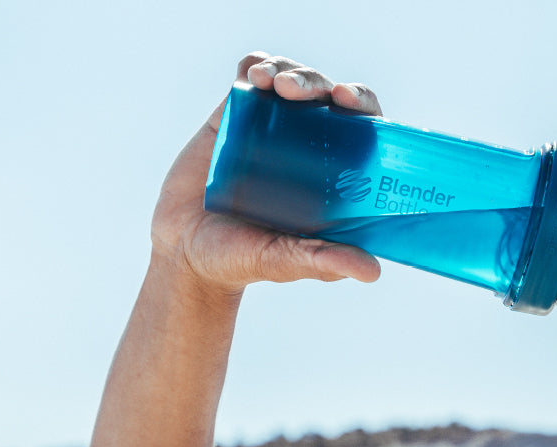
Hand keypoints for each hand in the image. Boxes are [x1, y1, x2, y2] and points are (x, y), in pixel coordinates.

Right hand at [150, 52, 384, 293]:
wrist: (184, 251)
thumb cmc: (243, 261)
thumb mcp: (284, 261)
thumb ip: (322, 261)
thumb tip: (372, 273)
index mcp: (333, 176)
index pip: (363, 129)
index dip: (362, 105)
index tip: (346, 99)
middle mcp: (309, 146)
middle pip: (327, 96)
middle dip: (317, 82)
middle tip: (299, 91)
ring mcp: (272, 128)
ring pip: (292, 80)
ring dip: (287, 71)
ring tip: (268, 81)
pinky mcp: (235, 116)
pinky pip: (251, 77)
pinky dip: (256, 64)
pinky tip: (252, 73)